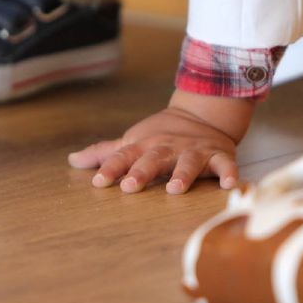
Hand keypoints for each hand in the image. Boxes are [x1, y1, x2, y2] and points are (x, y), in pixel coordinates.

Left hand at [69, 91, 254, 193]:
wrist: (203, 113)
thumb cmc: (162, 135)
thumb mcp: (134, 141)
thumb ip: (106, 153)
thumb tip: (72, 161)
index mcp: (145, 146)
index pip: (124, 155)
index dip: (112, 168)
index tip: (99, 182)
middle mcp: (168, 148)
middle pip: (153, 159)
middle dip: (142, 171)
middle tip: (130, 186)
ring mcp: (194, 151)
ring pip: (188, 162)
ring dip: (182, 174)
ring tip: (175, 190)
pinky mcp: (218, 156)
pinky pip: (225, 165)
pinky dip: (229, 174)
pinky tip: (230, 185)